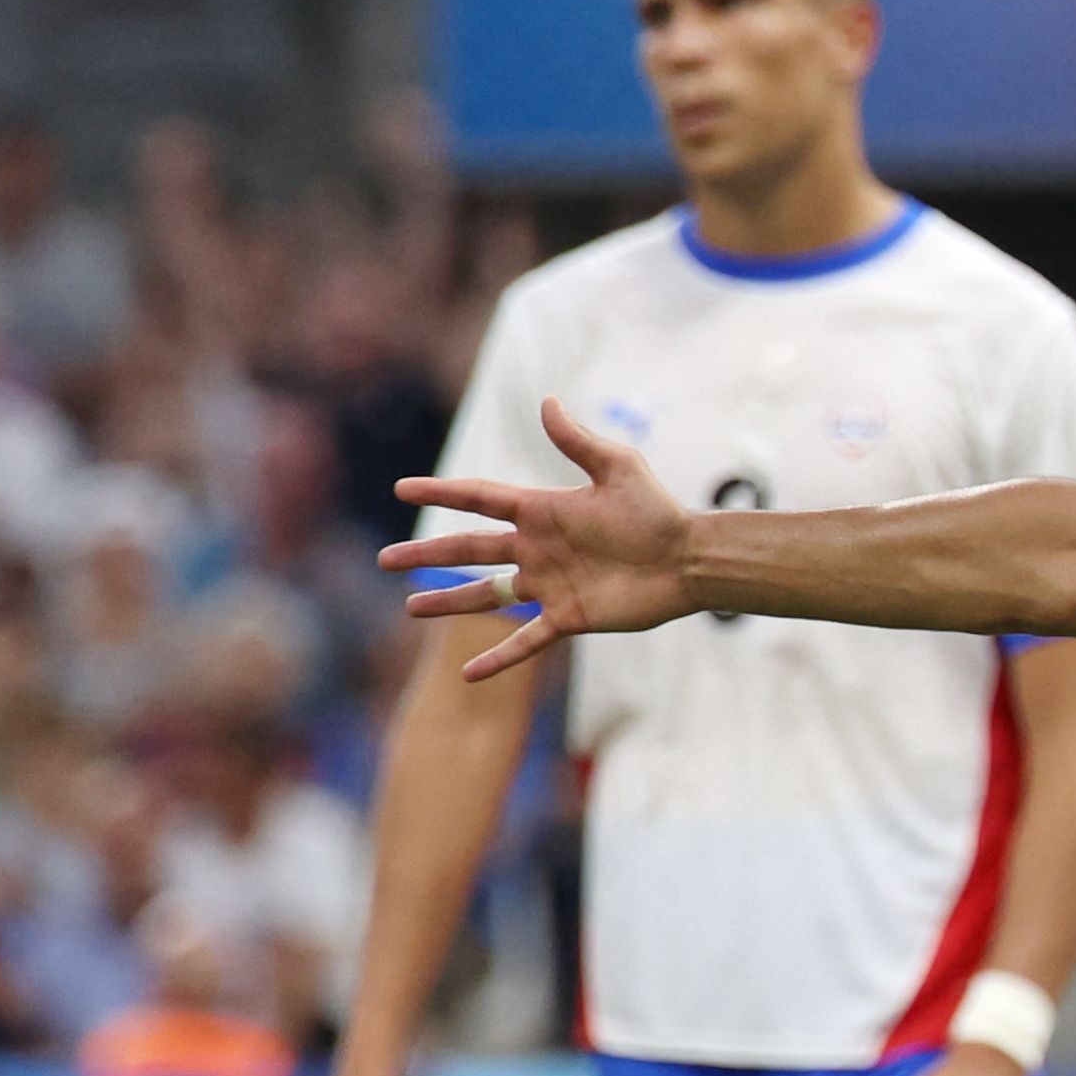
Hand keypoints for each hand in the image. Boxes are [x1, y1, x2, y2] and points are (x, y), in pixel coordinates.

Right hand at [380, 400, 695, 681]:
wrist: (689, 560)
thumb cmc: (657, 512)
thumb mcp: (618, 468)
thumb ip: (577, 440)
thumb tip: (547, 401)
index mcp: (542, 510)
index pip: (480, 498)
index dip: (442, 492)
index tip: (402, 487)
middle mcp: (538, 548)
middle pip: (470, 551)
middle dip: (427, 554)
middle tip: (386, 560)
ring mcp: (550, 585)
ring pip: (487, 595)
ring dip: (448, 602)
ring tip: (409, 608)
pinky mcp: (569, 618)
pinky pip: (526, 640)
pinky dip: (499, 656)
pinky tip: (469, 674)